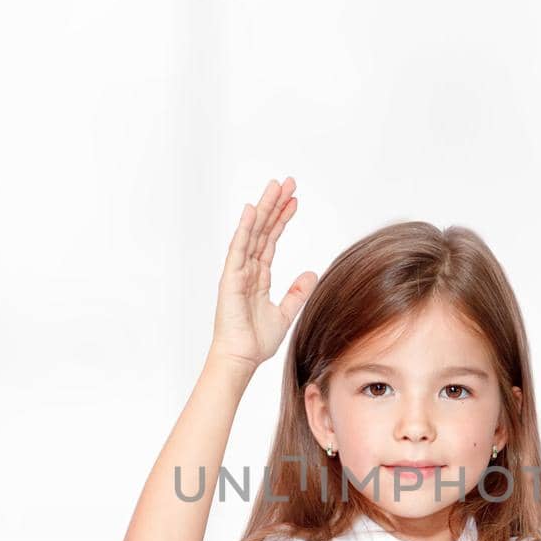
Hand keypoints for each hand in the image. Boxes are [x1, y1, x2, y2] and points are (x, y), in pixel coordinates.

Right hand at [209, 176, 318, 369]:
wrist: (241, 358)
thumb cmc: (256, 341)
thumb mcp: (285, 314)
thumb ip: (297, 293)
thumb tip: (311, 273)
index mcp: (258, 276)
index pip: (271, 239)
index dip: (282, 219)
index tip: (294, 200)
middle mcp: (246, 269)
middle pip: (262, 229)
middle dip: (274, 205)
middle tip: (287, 182)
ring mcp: (237, 271)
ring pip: (252, 233)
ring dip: (263, 209)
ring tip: (275, 187)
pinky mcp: (230, 278)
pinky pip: (238, 248)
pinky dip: (244, 229)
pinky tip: (251, 210)